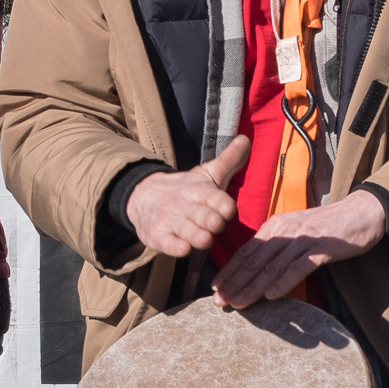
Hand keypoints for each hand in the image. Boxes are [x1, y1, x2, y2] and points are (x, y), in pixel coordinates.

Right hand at [128, 137, 248, 258]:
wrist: (143, 196)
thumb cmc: (186, 190)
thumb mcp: (207, 175)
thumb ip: (229, 161)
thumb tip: (246, 139)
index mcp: (200, 190)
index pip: (214, 197)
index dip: (222, 204)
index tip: (228, 209)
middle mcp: (185, 205)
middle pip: (202, 215)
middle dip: (210, 220)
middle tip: (216, 223)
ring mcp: (170, 221)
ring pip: (186, 230)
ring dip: (196, 235)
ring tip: (204, 239)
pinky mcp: (157, 236)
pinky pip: (167, 243)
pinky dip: (175, 247)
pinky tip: (183, 249)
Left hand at [213, 191, 387, 308]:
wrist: (361, 213)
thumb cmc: (328, 227)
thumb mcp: (296, 232)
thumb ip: (277, 247)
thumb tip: (257, 269)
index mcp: (275, 227)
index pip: (246, 251)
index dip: (229, 271)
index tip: (215, 289)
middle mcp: (284, 230)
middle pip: (253, 260)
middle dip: (235, 283)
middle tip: (220, 302)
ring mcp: (302, 238)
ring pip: (271, 266)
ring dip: (252, 287)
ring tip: (239, 303)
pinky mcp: (321, 247)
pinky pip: (298, 267)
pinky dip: (283, 282)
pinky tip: (271, 296)